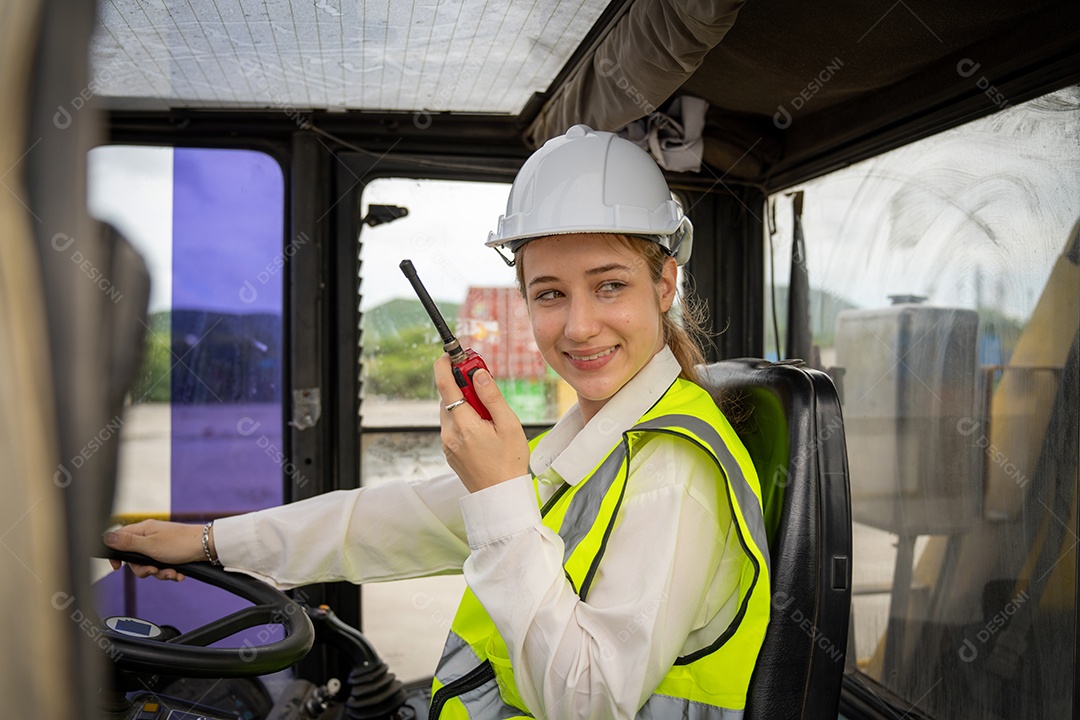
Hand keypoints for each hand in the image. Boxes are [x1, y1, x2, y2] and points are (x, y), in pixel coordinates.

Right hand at [103, 519, 206, 581]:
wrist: (209, 547)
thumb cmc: (181, 543)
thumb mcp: (150, 545)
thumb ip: (128, 543)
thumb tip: (106, 537)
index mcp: (143, 529)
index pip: (120, 539)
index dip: (116, 555)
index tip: (118, 567)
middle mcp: (151, 536)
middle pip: (135, 558)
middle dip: (144, 569)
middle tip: (153, 570)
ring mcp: (161, 545)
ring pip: (149, 565)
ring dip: (159, 573)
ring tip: (171, 573)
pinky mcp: (171, 554)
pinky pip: (163, 567)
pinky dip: (169, 572)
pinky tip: (178, 574)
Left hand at [435, 355, 529, 492]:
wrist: (501, 497)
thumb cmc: (509, 462)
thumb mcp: (508, 425)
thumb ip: (492, 397)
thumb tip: (478, 374)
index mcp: (464, 425)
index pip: (445, 386)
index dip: (444, 366)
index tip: (450, 354)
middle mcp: (450, 434)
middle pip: (448, 398)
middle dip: (462, 385)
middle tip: (481, 380)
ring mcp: (447, 444)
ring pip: (449, 412)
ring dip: (464, 403)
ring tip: (488, 412)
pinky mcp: (449, 452)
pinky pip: (452, 426)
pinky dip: (463, 418)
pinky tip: (482, 428)